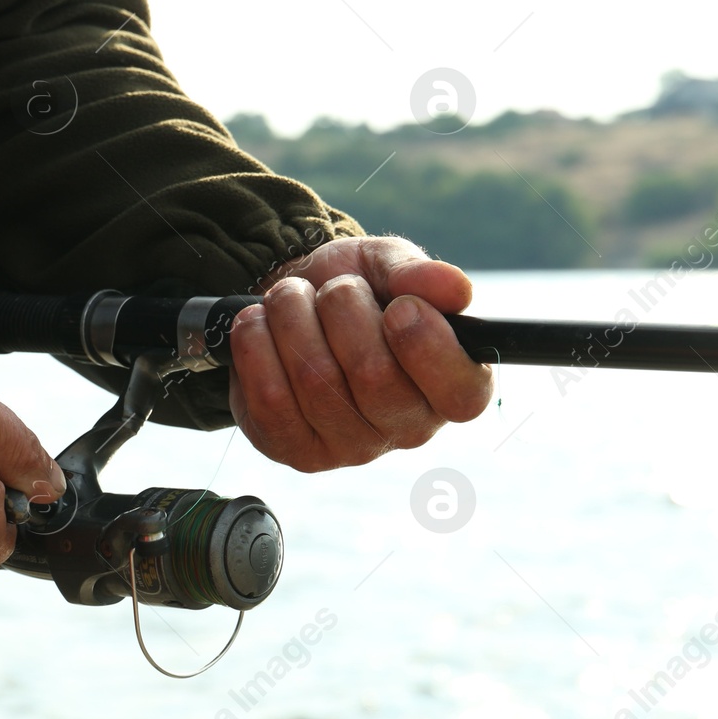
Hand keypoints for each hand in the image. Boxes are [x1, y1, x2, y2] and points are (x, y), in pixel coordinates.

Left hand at [227, 236, 492, 470]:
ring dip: (293, 316)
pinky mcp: (297, 452)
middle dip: (342, 308)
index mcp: (453, 385)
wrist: (291, 301)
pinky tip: (261, 324)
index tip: (400, 306)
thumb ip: (419, 273)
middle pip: (375, 375)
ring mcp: (352, 448)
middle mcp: (410, 428)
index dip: (428, 345)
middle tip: (334, 289)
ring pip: (316, 382)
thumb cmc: (356, 290)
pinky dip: (255, 343)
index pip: (461, 393)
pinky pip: (270, 400)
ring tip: (291, 298)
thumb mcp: (387, 266)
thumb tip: (455, 289)